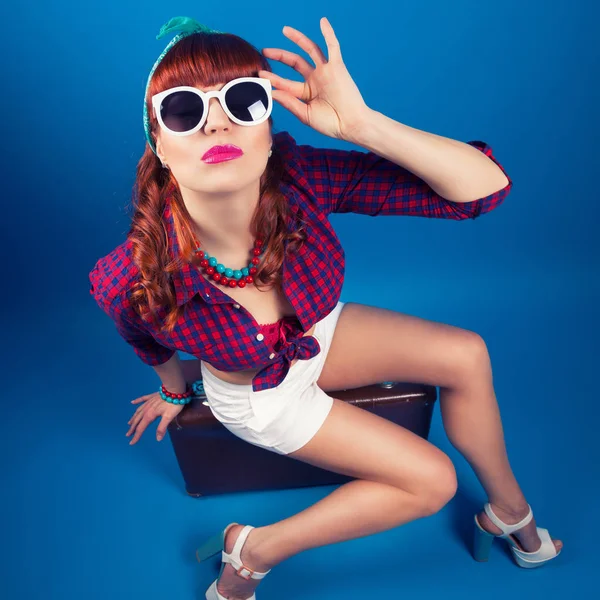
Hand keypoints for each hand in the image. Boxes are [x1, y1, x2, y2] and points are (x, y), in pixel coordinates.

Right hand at [126, 391, 184, 444]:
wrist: (175, 389)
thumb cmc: (173, 404)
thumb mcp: (169, 417)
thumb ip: (162, 427)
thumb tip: (158, 439)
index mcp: (150, 415)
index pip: (141, 428)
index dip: (136, 436)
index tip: (131, 443)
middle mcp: (147, 409)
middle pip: (138, 420)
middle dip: (133, 428)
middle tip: (128, 434)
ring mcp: (149, 402)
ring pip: (138, 411)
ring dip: (133, 418)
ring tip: (129, 423)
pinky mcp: (152, 396)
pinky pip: (142, 399)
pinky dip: (137, 401)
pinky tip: (132, 402)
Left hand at [259, 17, 370, 141]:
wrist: (351, 125)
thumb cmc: (330, 124)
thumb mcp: (306, 114)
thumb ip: (289, 102)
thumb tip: (272, 92)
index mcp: (307, 93)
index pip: (287, 83)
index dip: (274, 79)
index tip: (260, 76)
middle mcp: (316, 79)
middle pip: (295, 63)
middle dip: (280, 56)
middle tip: (265, 51)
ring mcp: (326, 72)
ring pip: (311, 50)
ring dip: (298, 39)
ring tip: (285, 30)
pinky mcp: (337, 67)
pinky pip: (333, 47)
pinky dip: (329, 33)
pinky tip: (323, 21)